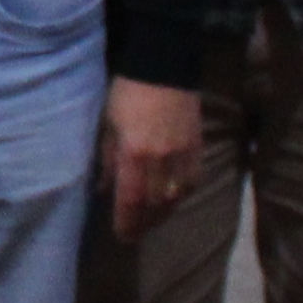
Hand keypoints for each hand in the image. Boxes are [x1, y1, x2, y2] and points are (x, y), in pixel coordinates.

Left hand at [101, 77, 202, 236]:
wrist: (163, 65)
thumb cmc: (126, 93)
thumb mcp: (108, 125)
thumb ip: (108, 160)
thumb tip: (104, 190)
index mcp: (134, 154)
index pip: (131, 200)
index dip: (127, 223)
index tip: (122, 237)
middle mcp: (161, 160)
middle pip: (155, 205)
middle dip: (144, 223)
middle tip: (134, 234)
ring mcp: (182, 154)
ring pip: (176, 197)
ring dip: (162, 214)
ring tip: (151, 221)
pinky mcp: (197, 147)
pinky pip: (192, 181)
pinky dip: (181, 195)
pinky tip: (172, 200)